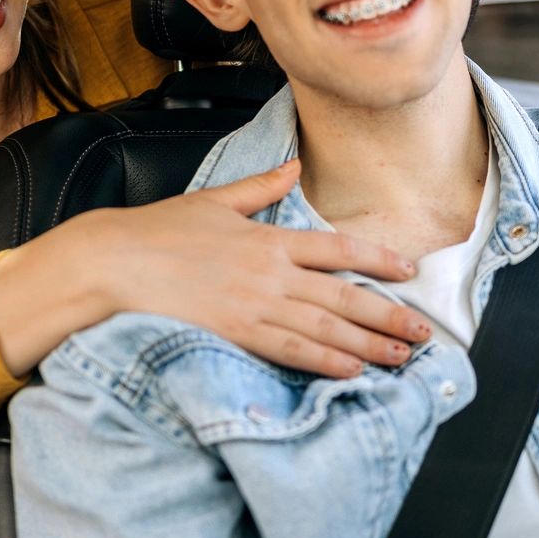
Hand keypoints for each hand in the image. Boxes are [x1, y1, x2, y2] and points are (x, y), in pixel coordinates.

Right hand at [0, 158, 432, 379]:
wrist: (113, 264)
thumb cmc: (157, 233)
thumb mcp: (214, 201)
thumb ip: (261, 187)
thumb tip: (294, 165)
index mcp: (269, 238)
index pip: (338, 249)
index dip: (379, 261)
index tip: (409, 273)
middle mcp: (271, 273)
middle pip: (344, 296)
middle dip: (389, 316)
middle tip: (424, 334)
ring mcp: (255, 305)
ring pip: (327, 328)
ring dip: (369, 345)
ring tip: (402, 359)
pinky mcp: (236, 333)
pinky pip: (291, 350)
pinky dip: (326, 362)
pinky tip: (353, 372)